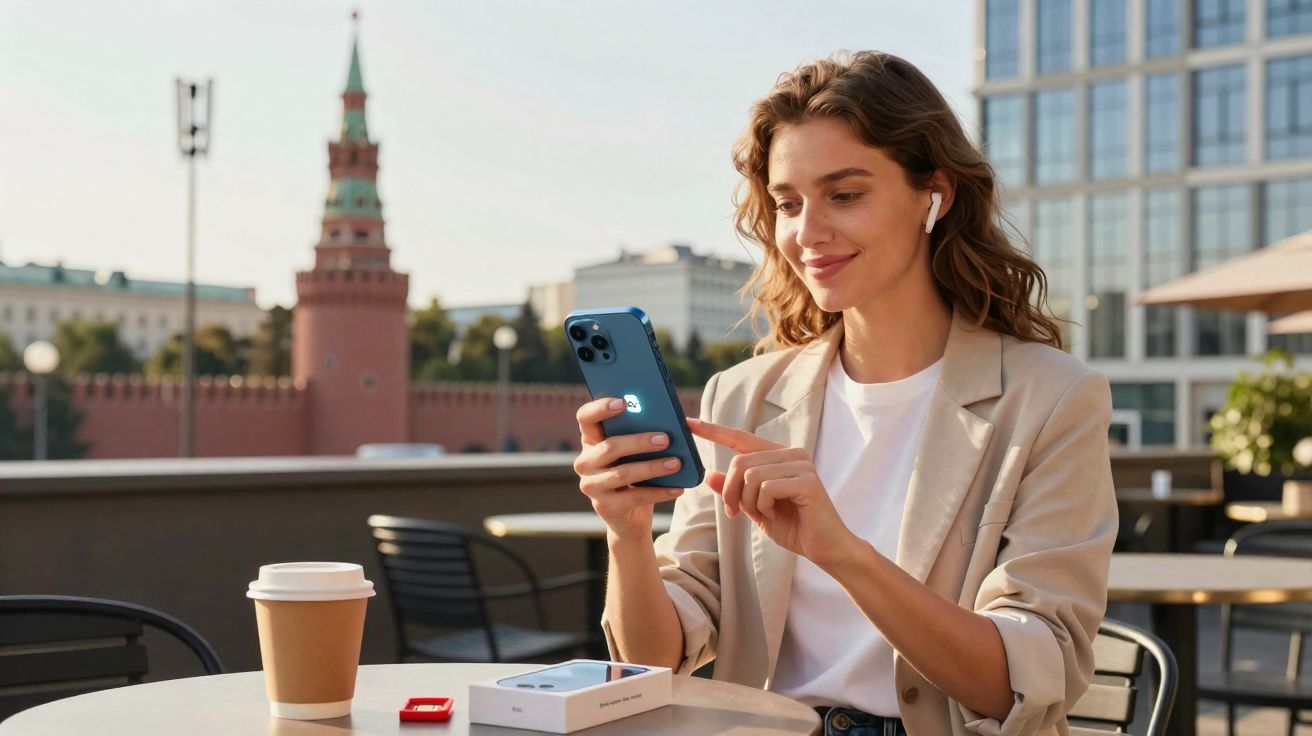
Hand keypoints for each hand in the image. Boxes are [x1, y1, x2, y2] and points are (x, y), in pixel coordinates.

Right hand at [573, 397, 684, 541]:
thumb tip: (668, 422)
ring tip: (676, 463)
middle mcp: (585, 462)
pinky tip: (677, 488)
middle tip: (666, 439)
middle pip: (609, 446)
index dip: (600, 408)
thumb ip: (641, 435)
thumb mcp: (635, 454)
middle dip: (639, 441)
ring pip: (622, 473)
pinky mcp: (604, 506)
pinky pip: (634, 497)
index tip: (623, 402)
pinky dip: (658, 492)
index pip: (585, 417)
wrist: (629, 517)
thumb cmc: (636, 475)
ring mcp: (591, 485)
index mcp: (591, 441)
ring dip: (652, 467)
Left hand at [687, 417, 859, 569]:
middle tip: (734, 513)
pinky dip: (763, 506)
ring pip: (751, 475)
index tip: (688, 422)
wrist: (826, 549)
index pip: (741, 438)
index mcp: (779, 456)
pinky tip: (775, 515)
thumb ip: (735, 491)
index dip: (714, 431)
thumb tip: (709, 475)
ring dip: (749, 502)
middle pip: (740, 462)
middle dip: (730, 492)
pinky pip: (766, 487)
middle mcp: (792, 454)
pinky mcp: (807, 480)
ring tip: (764, 514)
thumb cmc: (794, 528)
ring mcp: (801, 464)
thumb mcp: (755, 509)